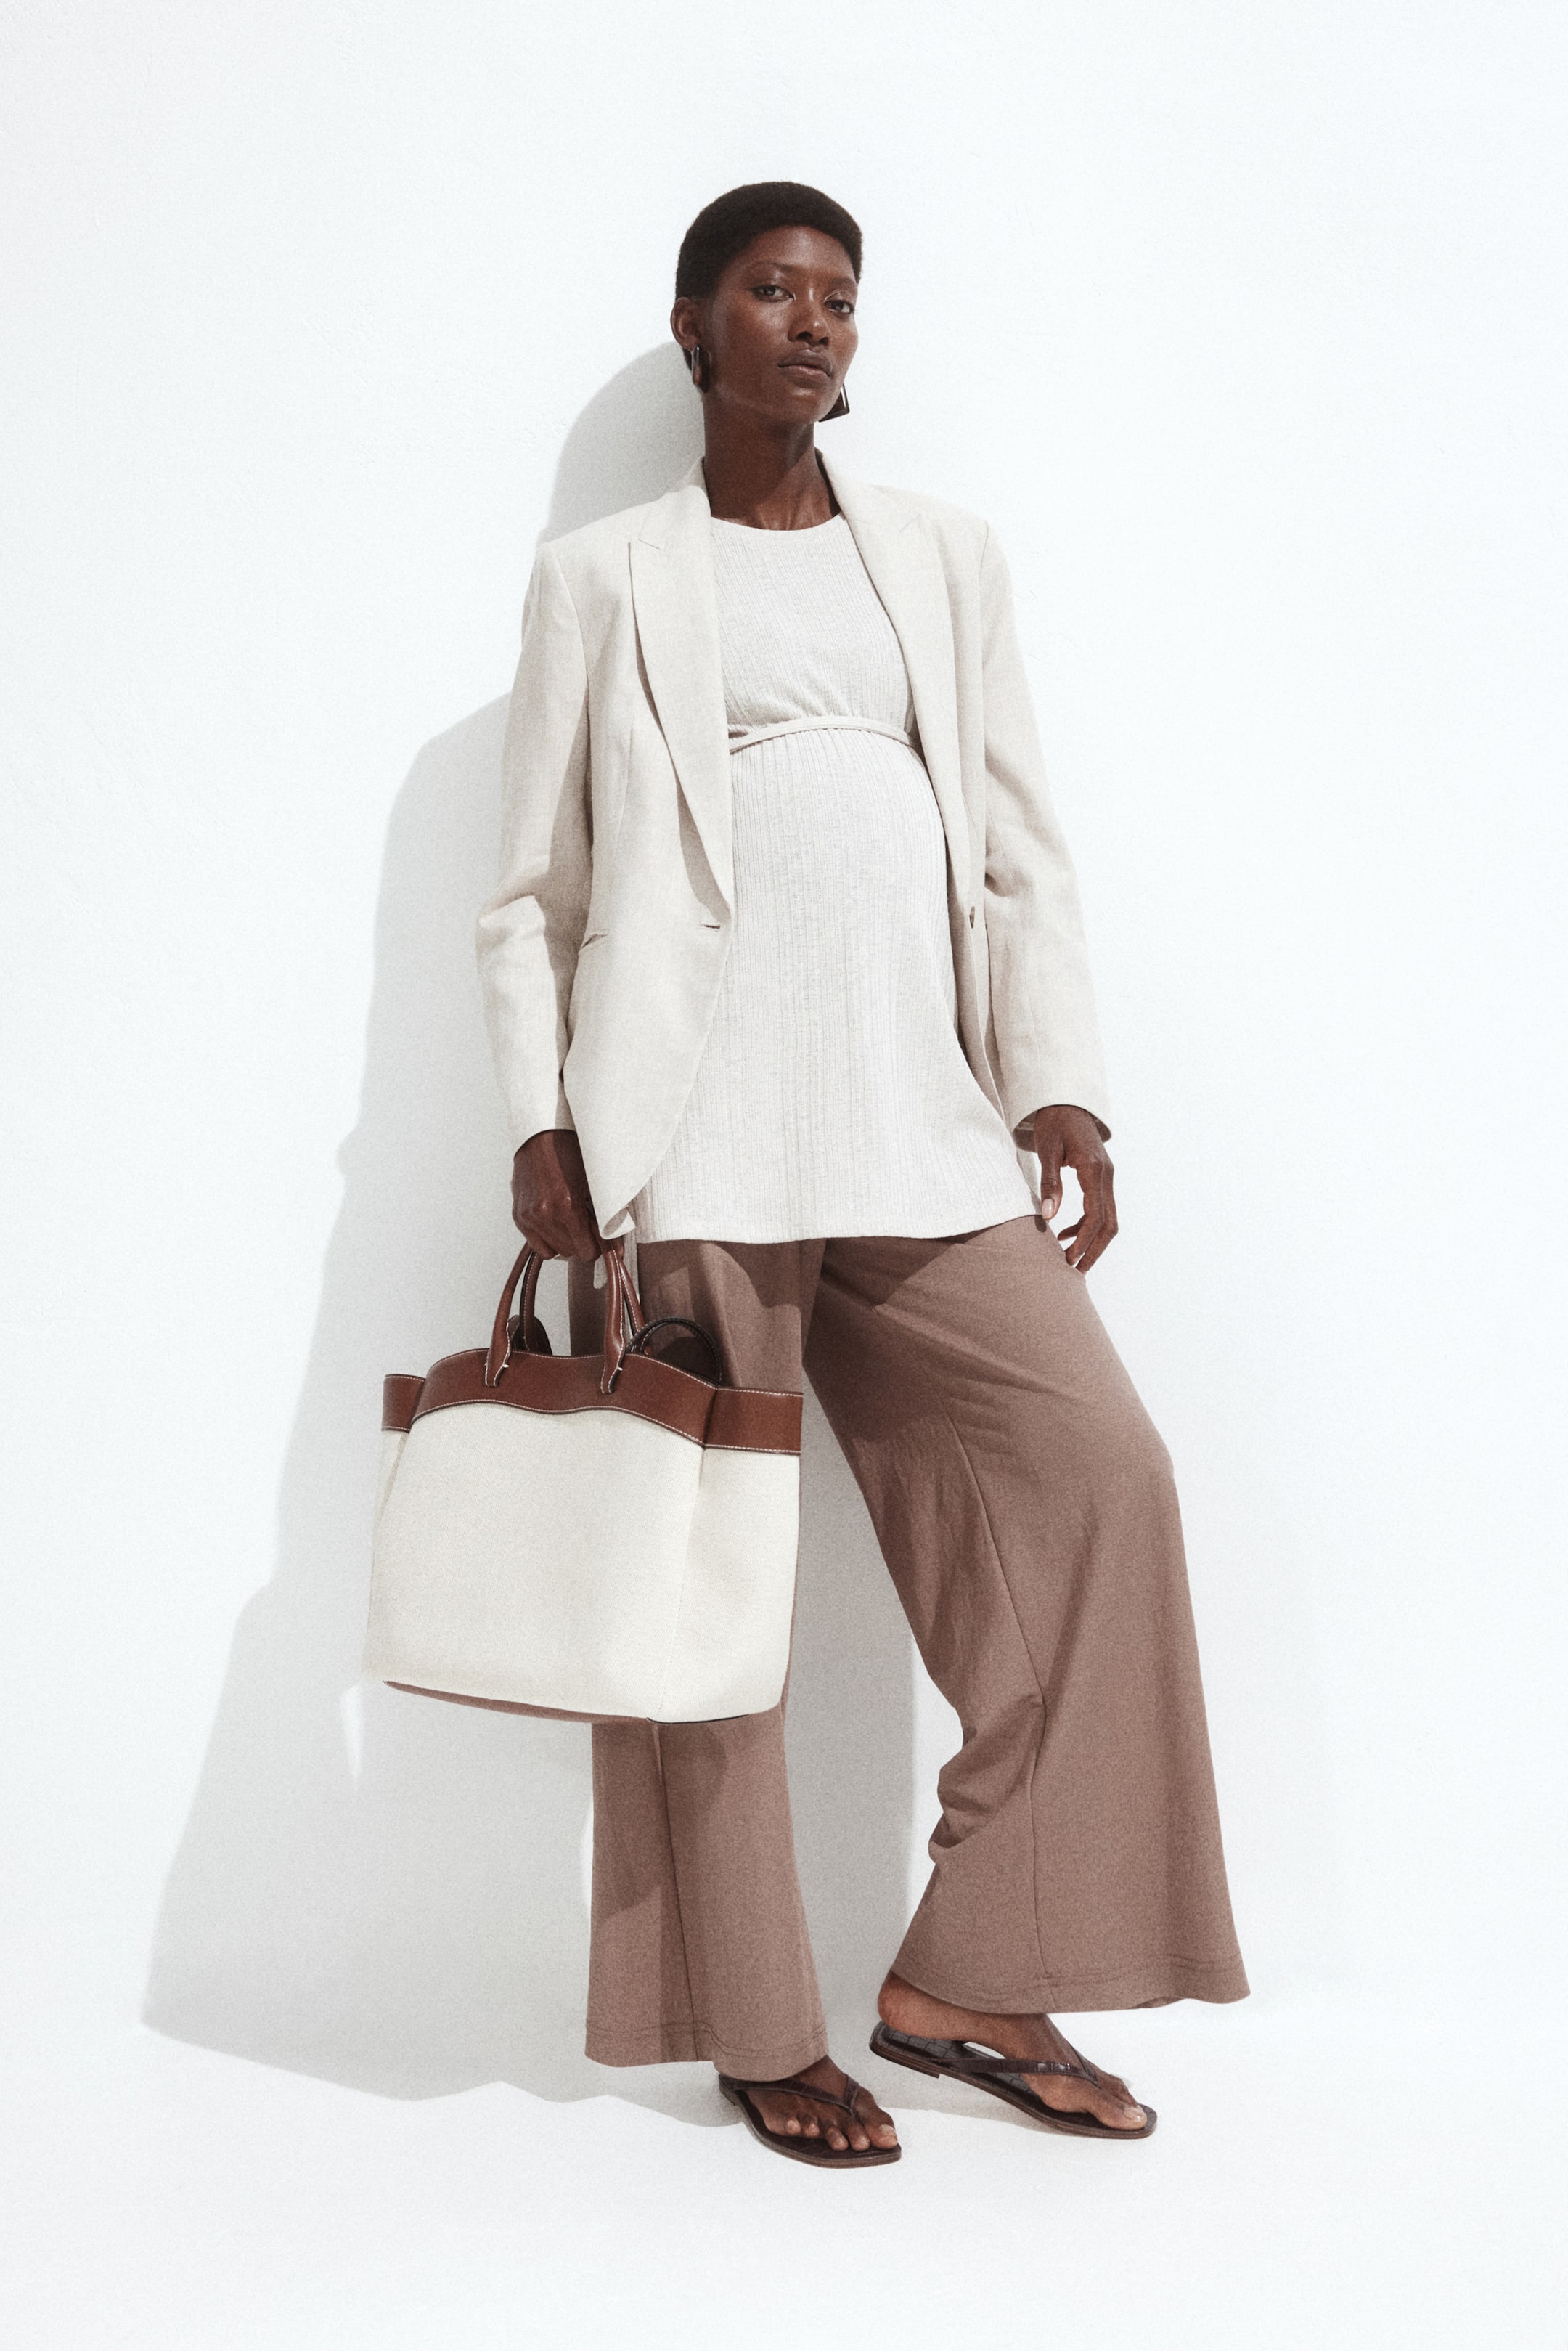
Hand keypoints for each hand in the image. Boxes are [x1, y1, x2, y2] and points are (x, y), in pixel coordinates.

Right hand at [511, 1129, 599, 1259]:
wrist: (543, 1135)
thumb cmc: (572, 1155)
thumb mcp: (595, 1186)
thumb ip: (605, 1220)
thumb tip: (615, 1251)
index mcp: (567, 1206)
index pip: (586, 1252)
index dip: (597, 1247)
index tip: (600, 1237)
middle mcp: (544, 1214)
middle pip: (571, 1252)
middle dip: (582, 1241)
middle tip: (586, 1221)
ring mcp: (528, 1216)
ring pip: (554, 1251)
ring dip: (565, 1241)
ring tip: (570, 1220)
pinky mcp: (518, 1215)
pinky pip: (536, 1245)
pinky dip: (548, 1238)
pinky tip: (555, 1222)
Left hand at [1031, 1104, 1116, 1272]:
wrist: (1065, 1101)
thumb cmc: (1053, 1122)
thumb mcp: (1047, 1150)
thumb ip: (1049, 1182)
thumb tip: (1048, 1216)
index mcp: (1093, 1169)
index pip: (1095, 1215)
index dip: (1084, 1241)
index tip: (1068, 1260)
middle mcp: (1106, 1175)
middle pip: (1110, 1223)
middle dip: (1094, 1250)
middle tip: (1074, 1271)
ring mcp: (1107, 1177)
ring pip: (1109, 1219)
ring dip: (1093, 1242)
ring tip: (1070, 1259)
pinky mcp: (1102, 1177)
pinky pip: (1102, 1208)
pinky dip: (1088, 1225)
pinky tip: (1066, 1233)